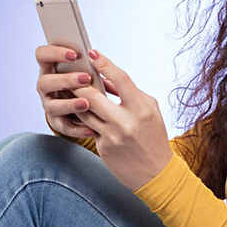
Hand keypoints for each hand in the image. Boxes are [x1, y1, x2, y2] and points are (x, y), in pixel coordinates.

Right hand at [35, 44, 99, 140]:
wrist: (81, 109)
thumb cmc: (84, 83)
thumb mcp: (85, 71)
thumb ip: (88, 66)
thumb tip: (100, 58)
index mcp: (50, 69)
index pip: (42, 55)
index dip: (54, 53)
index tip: (74, 54)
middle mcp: (46, 87)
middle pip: (45, 82)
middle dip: (65, 80)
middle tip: (86, 78)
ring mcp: (49, 105)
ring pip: (52, 106)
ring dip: (69, 104)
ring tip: (86, 103)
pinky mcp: (57, 122)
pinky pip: (65, 127)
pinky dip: (78, 129)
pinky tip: (91, 128)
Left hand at [70, 49, 176, 192]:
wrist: (156, 173)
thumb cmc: (154, 136)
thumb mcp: (150, 110)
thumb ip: (130, 93)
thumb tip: (107, 79)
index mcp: (142, 109)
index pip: (120, 79)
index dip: (104, 64)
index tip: (92, 53)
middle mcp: (126, 122)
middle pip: (92, 95)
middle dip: (80, 83)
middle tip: (73, 73)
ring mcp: (112, 136)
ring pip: (84, 111)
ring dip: (76, 100)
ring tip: (71, 88)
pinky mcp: (102, 148)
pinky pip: (87, 127)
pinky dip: (83, 117)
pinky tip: (79, 110)